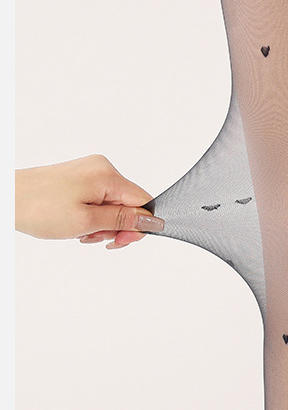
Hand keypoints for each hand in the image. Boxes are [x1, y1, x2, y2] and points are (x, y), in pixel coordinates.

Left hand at [15, 156, 163, 248]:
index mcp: (107, 175)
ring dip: (101, 223)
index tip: (119, 241)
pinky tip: (75, 224)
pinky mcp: (79, 177)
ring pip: (112, 204)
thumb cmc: (39, 208)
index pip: (143, 201)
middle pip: (128, 203)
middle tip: (94, 238)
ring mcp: (89, 171)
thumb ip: (122, 220)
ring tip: (79, 231)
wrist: (8, 198)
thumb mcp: (86, 221)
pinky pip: (98, 199)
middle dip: (116, 226)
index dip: (137, 226)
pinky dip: (91, 215)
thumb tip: (151, 220)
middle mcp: (101, 168)